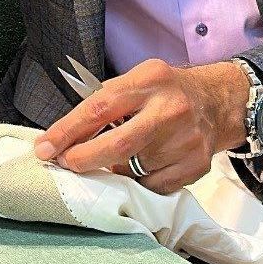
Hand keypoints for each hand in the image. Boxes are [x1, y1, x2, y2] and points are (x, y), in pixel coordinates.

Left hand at [33, 58, 249, 193]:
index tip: (44, 147)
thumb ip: (106, 102)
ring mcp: (185, 140)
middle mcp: (169, 109)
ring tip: (119, 155)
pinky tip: (145, 163)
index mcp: (149, 80)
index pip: (99, 107)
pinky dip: (140, 179)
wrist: (217, 101)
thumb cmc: (166, 90)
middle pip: (118, 145)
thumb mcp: (138, 79)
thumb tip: (64, 136)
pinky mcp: (195, 165)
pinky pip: (152, 184)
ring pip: (133, 168)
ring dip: (115, 168)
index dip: (67, 130)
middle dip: (83, 159)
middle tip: (65, 164)